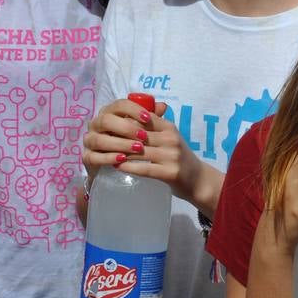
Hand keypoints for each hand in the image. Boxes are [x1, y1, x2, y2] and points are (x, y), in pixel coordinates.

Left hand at [83, 97, 209, 203]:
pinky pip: (144, 168)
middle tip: (99, 139)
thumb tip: (127, 117)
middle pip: (137, 134)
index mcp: (169, 127)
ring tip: (103, 153)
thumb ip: (152, 128)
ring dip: (119, 152)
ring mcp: (171, 155)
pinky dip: (128, 167)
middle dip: (117, 137)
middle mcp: (170, 139)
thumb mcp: (168, 138)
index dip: (123, 121)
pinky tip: (116, 166)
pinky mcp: (170, 172)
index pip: (142, 118)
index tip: (106, 125)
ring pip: (138, 151)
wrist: (199, 180)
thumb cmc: (178, 158)